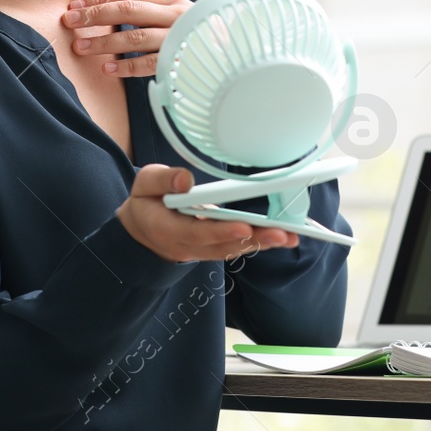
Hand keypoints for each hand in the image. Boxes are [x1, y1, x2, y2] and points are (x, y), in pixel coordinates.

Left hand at [64, 0, 190, 76]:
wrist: (235, 56)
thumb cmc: (200, 32)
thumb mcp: (178, 11)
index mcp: (170, 2)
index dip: (98, 0)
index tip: (73, 7)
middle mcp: (173, 16)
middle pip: (128, 10)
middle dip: (95, 15)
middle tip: (69, 21)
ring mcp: (178, 38)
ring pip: (135, 37)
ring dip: (104, 42)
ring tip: (81, 47)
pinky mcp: (180, 61)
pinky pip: (150, 64)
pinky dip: (127, 67)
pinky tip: (108, 69)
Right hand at [116, 164, 298, 261]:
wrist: (142, 231)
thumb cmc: (146, 202)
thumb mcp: (144, 184)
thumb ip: (162, 180)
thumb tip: (185, 180)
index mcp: (167, 228)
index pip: (196, 233)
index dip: (220, 231)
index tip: (243, 226)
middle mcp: (187, 245)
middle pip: (223, 245)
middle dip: (253, 239)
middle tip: (281, 233)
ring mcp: (201, 250)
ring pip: (233, 249)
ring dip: (262, 243)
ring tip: (289, 235)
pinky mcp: (212, 248)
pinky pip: (236, 248)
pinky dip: (258, 242)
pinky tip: (281, 236)